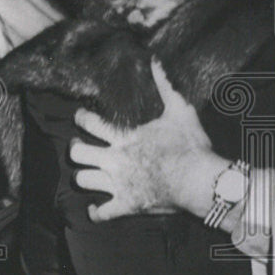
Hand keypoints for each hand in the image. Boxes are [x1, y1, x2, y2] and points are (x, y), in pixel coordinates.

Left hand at [70, 59, 226, 221]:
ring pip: (83, 180)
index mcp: (125, 137)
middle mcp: (115, 160)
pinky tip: (94, 209)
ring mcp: (119, 184)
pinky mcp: (126, 205)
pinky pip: (102, 213)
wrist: (198, 179)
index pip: (92, 124)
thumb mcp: (180, 110)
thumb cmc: (189, 145)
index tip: (80, 116)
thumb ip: (165, 86)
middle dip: (76, 149)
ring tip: (87, 174)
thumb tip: (156, 61)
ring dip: (84, 177)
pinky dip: (95, 212)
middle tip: (78, 147)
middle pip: (78, 154)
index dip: (82, 118)